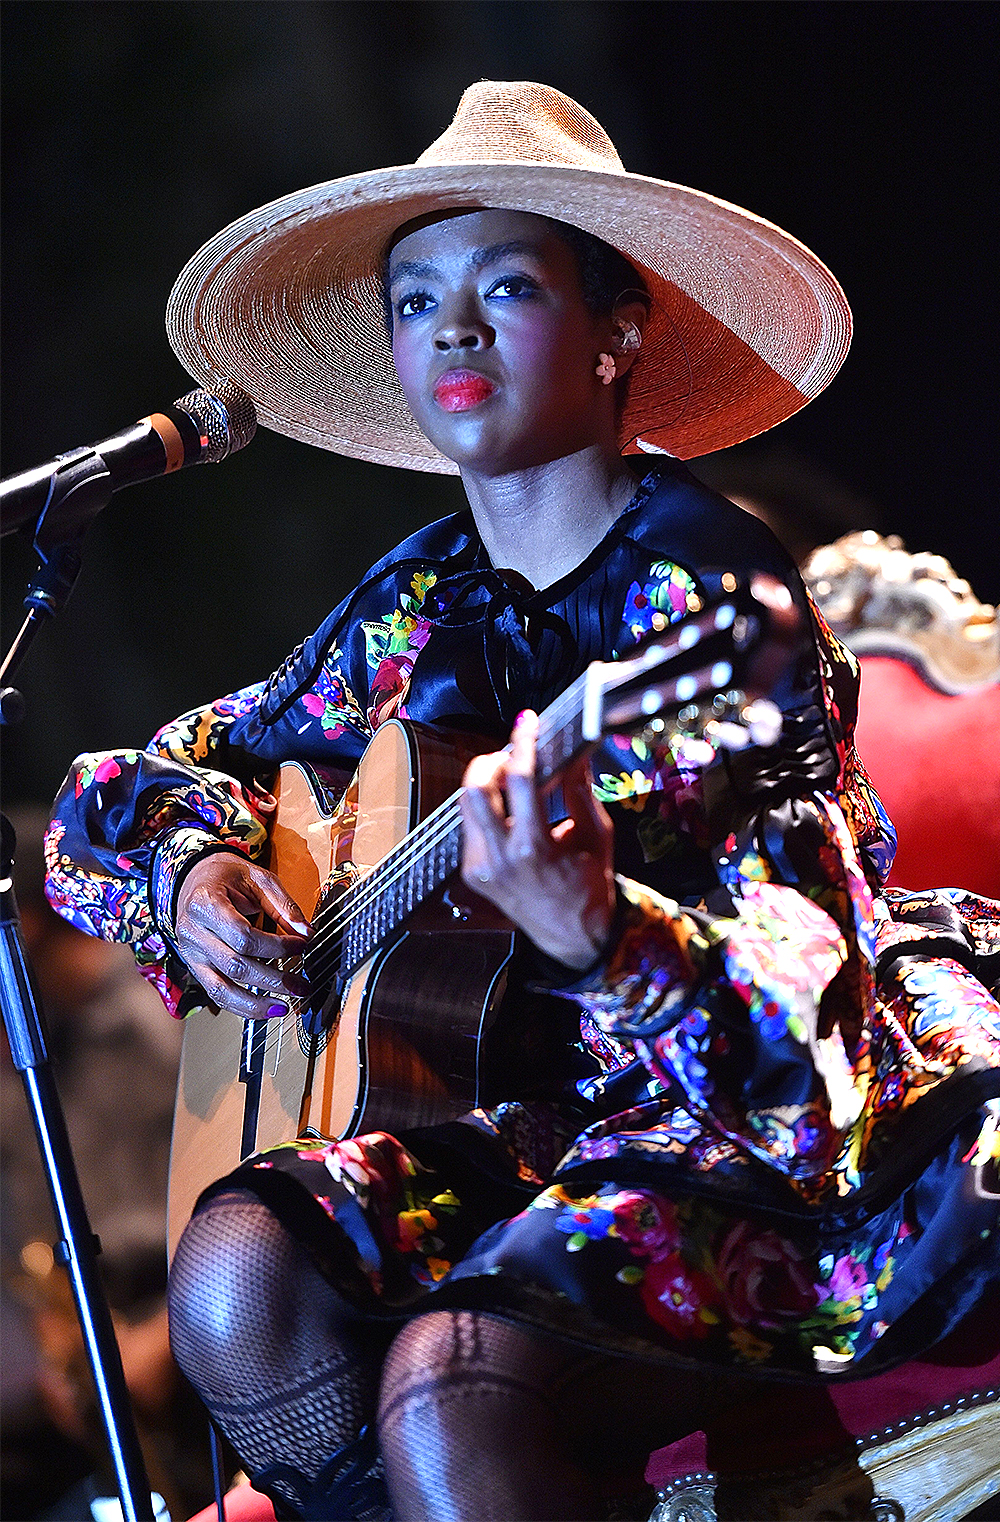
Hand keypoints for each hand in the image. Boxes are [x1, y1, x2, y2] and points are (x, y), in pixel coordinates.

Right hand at [174, 852, 311, 1017]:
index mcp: (206, 903)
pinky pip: (216, 994)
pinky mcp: (194, 967)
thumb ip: (283, 905)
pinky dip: (241, 1007)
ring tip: (284, 1007)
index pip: (243, 936)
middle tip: (301, 985)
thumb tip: (307, 932)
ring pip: (221, 989)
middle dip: (273, 979)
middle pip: (235, 965)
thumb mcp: (257, 878)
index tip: (302, 946)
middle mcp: (193, 930)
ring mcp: (190, 952)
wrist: (194, 879)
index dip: (276, 947)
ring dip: (255, 1004)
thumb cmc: (226, 876)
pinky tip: (264, 1008)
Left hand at [459, 711, 615, 970]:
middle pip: (473, 788)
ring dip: (486, 784)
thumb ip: (579, 789)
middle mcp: (499, 858)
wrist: (573, 936)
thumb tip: (573, 749)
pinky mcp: (471, 873)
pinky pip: (471, 827)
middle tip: (511, 755)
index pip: (519, 780)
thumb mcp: (595, 834)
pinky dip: (487, 810)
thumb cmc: (590, 883)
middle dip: (490, 761)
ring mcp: (480, 868)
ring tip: (510, 779)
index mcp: (534, 847)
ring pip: (466, 805)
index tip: (528, 722)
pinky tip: (508, 810)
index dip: (522, 743)